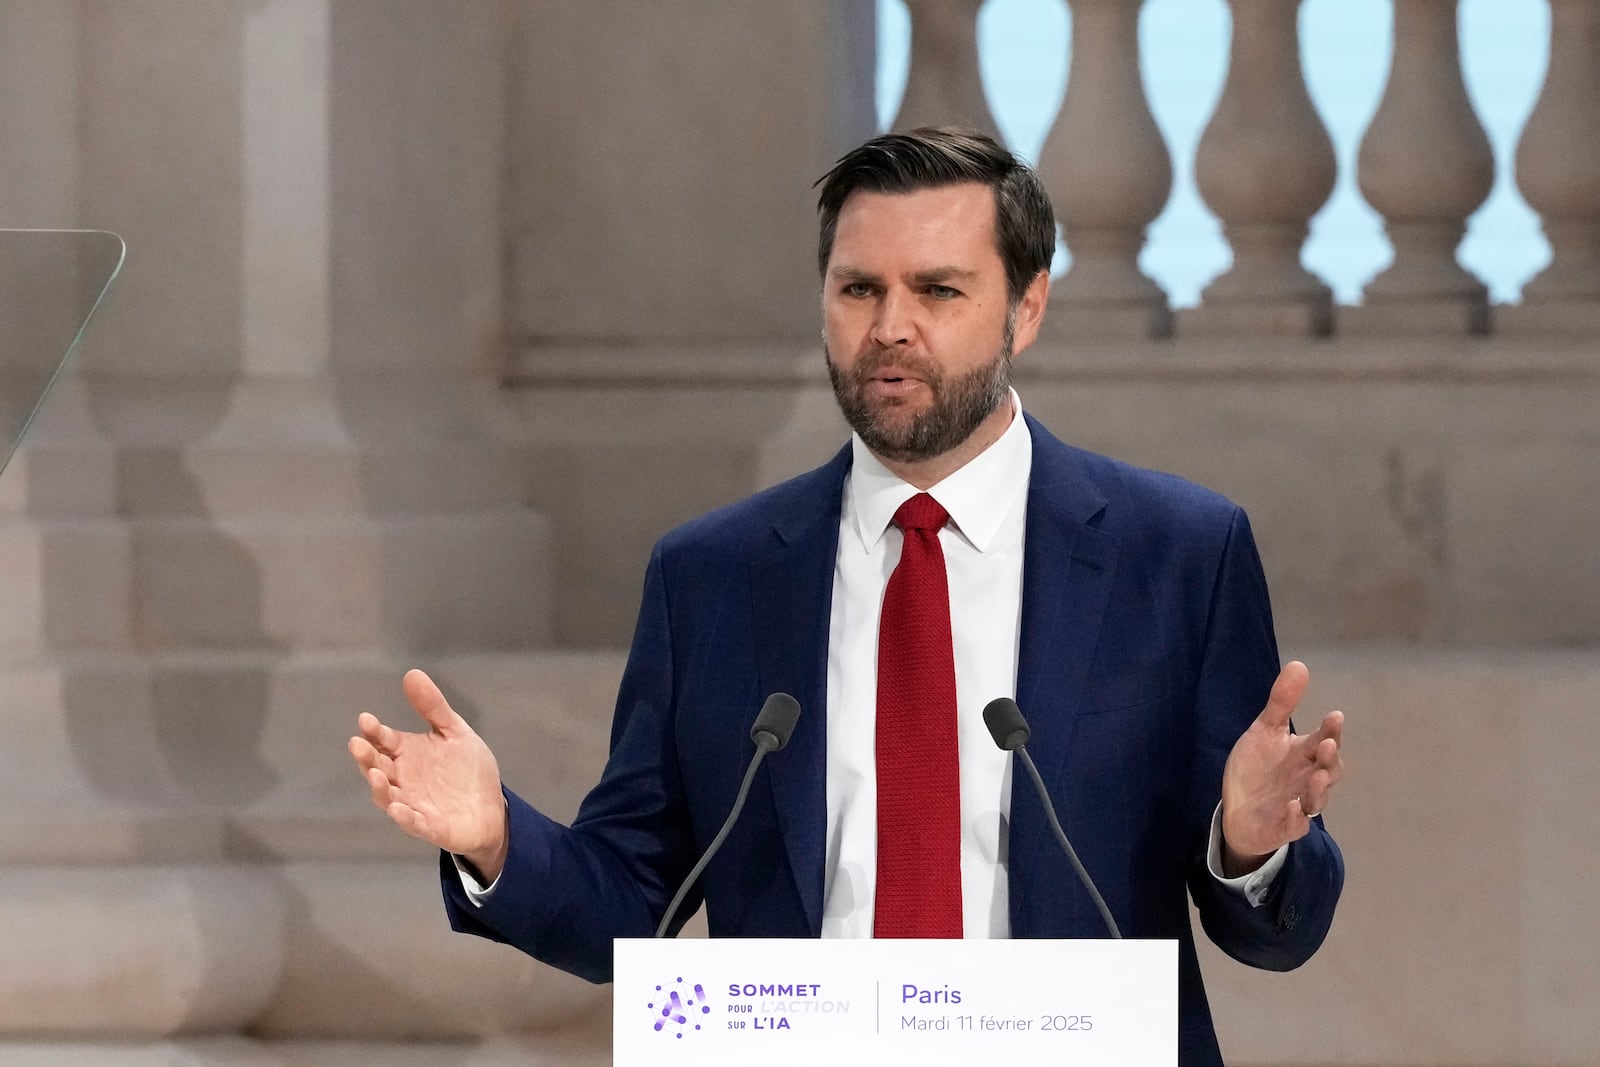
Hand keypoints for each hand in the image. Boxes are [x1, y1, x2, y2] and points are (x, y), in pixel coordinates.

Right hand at [348, 668, 508, 881]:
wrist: (492, 808)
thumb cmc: (468, 771)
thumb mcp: (454, 732)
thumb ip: (433, 707)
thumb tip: (412, 673)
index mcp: (407, 754)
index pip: (384, 740)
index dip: (374, 731)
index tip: (366, 719)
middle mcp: (404, 778)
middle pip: (378, 767)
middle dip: (367, 757)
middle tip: (357, 744)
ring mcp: (413, 803)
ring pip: (388, 796)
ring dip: (380, 787)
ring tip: (376, 773)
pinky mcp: (428, 826)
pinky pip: (412, 823)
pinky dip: (404, 817)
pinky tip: (398, 808)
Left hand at [1220, 661, 1344, 876]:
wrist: (1239, 808)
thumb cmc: (1258, 768)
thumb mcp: (1264, 731)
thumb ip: (1281, 702)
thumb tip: (1299, 664)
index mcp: (1305, 754)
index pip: (1325, 740)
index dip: (1331, 730)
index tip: (1335, 716)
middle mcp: (1307, 779)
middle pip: (1329, 770)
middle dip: (1331, 759)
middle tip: (1328, 745)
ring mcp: (1298, 804)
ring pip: (1316, 799)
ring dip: (1319, 789)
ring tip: (1317, 776)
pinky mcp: (1284, 826)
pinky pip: (1294, 825)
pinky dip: (1295, 818)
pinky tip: (1291, 807)